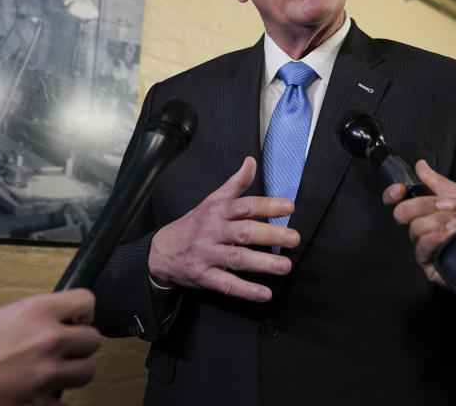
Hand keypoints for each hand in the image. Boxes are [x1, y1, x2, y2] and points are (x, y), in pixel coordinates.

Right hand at [0, 289, 99, 405]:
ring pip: (84, 373)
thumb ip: (25, 321)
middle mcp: (47, 340)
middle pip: (92, 340)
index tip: (75, 321)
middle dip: (77, 347)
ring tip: (47, 377)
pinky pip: (61, 404)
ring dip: (69, 375)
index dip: (82, 313)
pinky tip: (31, 398)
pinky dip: (49, 402)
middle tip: (60, 353)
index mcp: (34, 311)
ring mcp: (45, 375)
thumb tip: (41, 326)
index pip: (86, 302)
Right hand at [148, 156, 300, 301]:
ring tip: (285, 266)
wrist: (162, 251)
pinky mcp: (204, 276)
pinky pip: (226, 284)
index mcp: (218, 211)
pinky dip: (246, 291)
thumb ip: (235, 183)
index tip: (289, 208)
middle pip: (244, 232)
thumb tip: (251, 162)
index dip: (268, 206)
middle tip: (294, 238)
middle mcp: (214, 231)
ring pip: (237, 259)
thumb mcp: (212, 201)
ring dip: (263, 263)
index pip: (246, 206)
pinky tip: (265, 294)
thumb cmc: (194, 224)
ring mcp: (208, 255)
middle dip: (271, 235)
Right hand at [384, 160, 455, 285]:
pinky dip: (438, 237)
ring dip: (440, 222)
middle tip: (450, 206)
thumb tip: (421, 166)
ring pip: (415, 230)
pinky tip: (455, 233)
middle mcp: (424, 230)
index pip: (399, 203)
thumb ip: (438, 182)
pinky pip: (423, 249)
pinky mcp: (431, 266)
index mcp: (428, 212)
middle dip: (425, 205)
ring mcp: (427, 248)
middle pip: (403, 214)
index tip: (401, 189)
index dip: (393, 194)